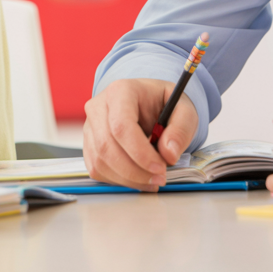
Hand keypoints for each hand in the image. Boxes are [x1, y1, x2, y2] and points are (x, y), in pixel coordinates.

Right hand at [83, 78, 197, 190]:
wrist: (150, 104)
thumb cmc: (163, 104)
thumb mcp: (184, 110)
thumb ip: (181, 130)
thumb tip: (168, 154)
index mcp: (121, 91)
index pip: (121, 125)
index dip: (140, 152)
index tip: (160, 167)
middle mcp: (99, 107)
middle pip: (107, 146)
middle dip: (135, 170)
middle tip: (160, 178)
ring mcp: (90, 126)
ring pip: (100, 161)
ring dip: (128, 178)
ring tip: (152, 179)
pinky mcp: (89, 145)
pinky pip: (97, 169)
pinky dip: (119, 180)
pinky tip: (139, 178)